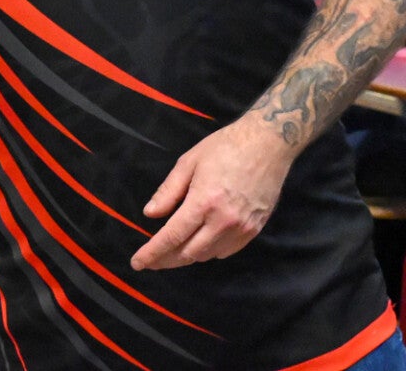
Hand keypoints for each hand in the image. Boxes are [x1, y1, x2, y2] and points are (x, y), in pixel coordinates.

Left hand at [131, 117, 292, 269]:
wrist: (268, 143)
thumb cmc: (225, 146)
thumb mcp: (189, 162)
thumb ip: (168, 191)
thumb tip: (150, 214)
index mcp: (203, 202)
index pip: (171, 237)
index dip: (152, 253)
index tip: (137, 263)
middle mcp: (223, 221)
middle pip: (188, 254)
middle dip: (165, 260)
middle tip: (151, 260)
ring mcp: (242, 228)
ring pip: (207, 255)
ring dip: (187, 256)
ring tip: (174, 250)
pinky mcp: (254, 230)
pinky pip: (226, 251)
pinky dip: (209, 252)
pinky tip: (201, 243)